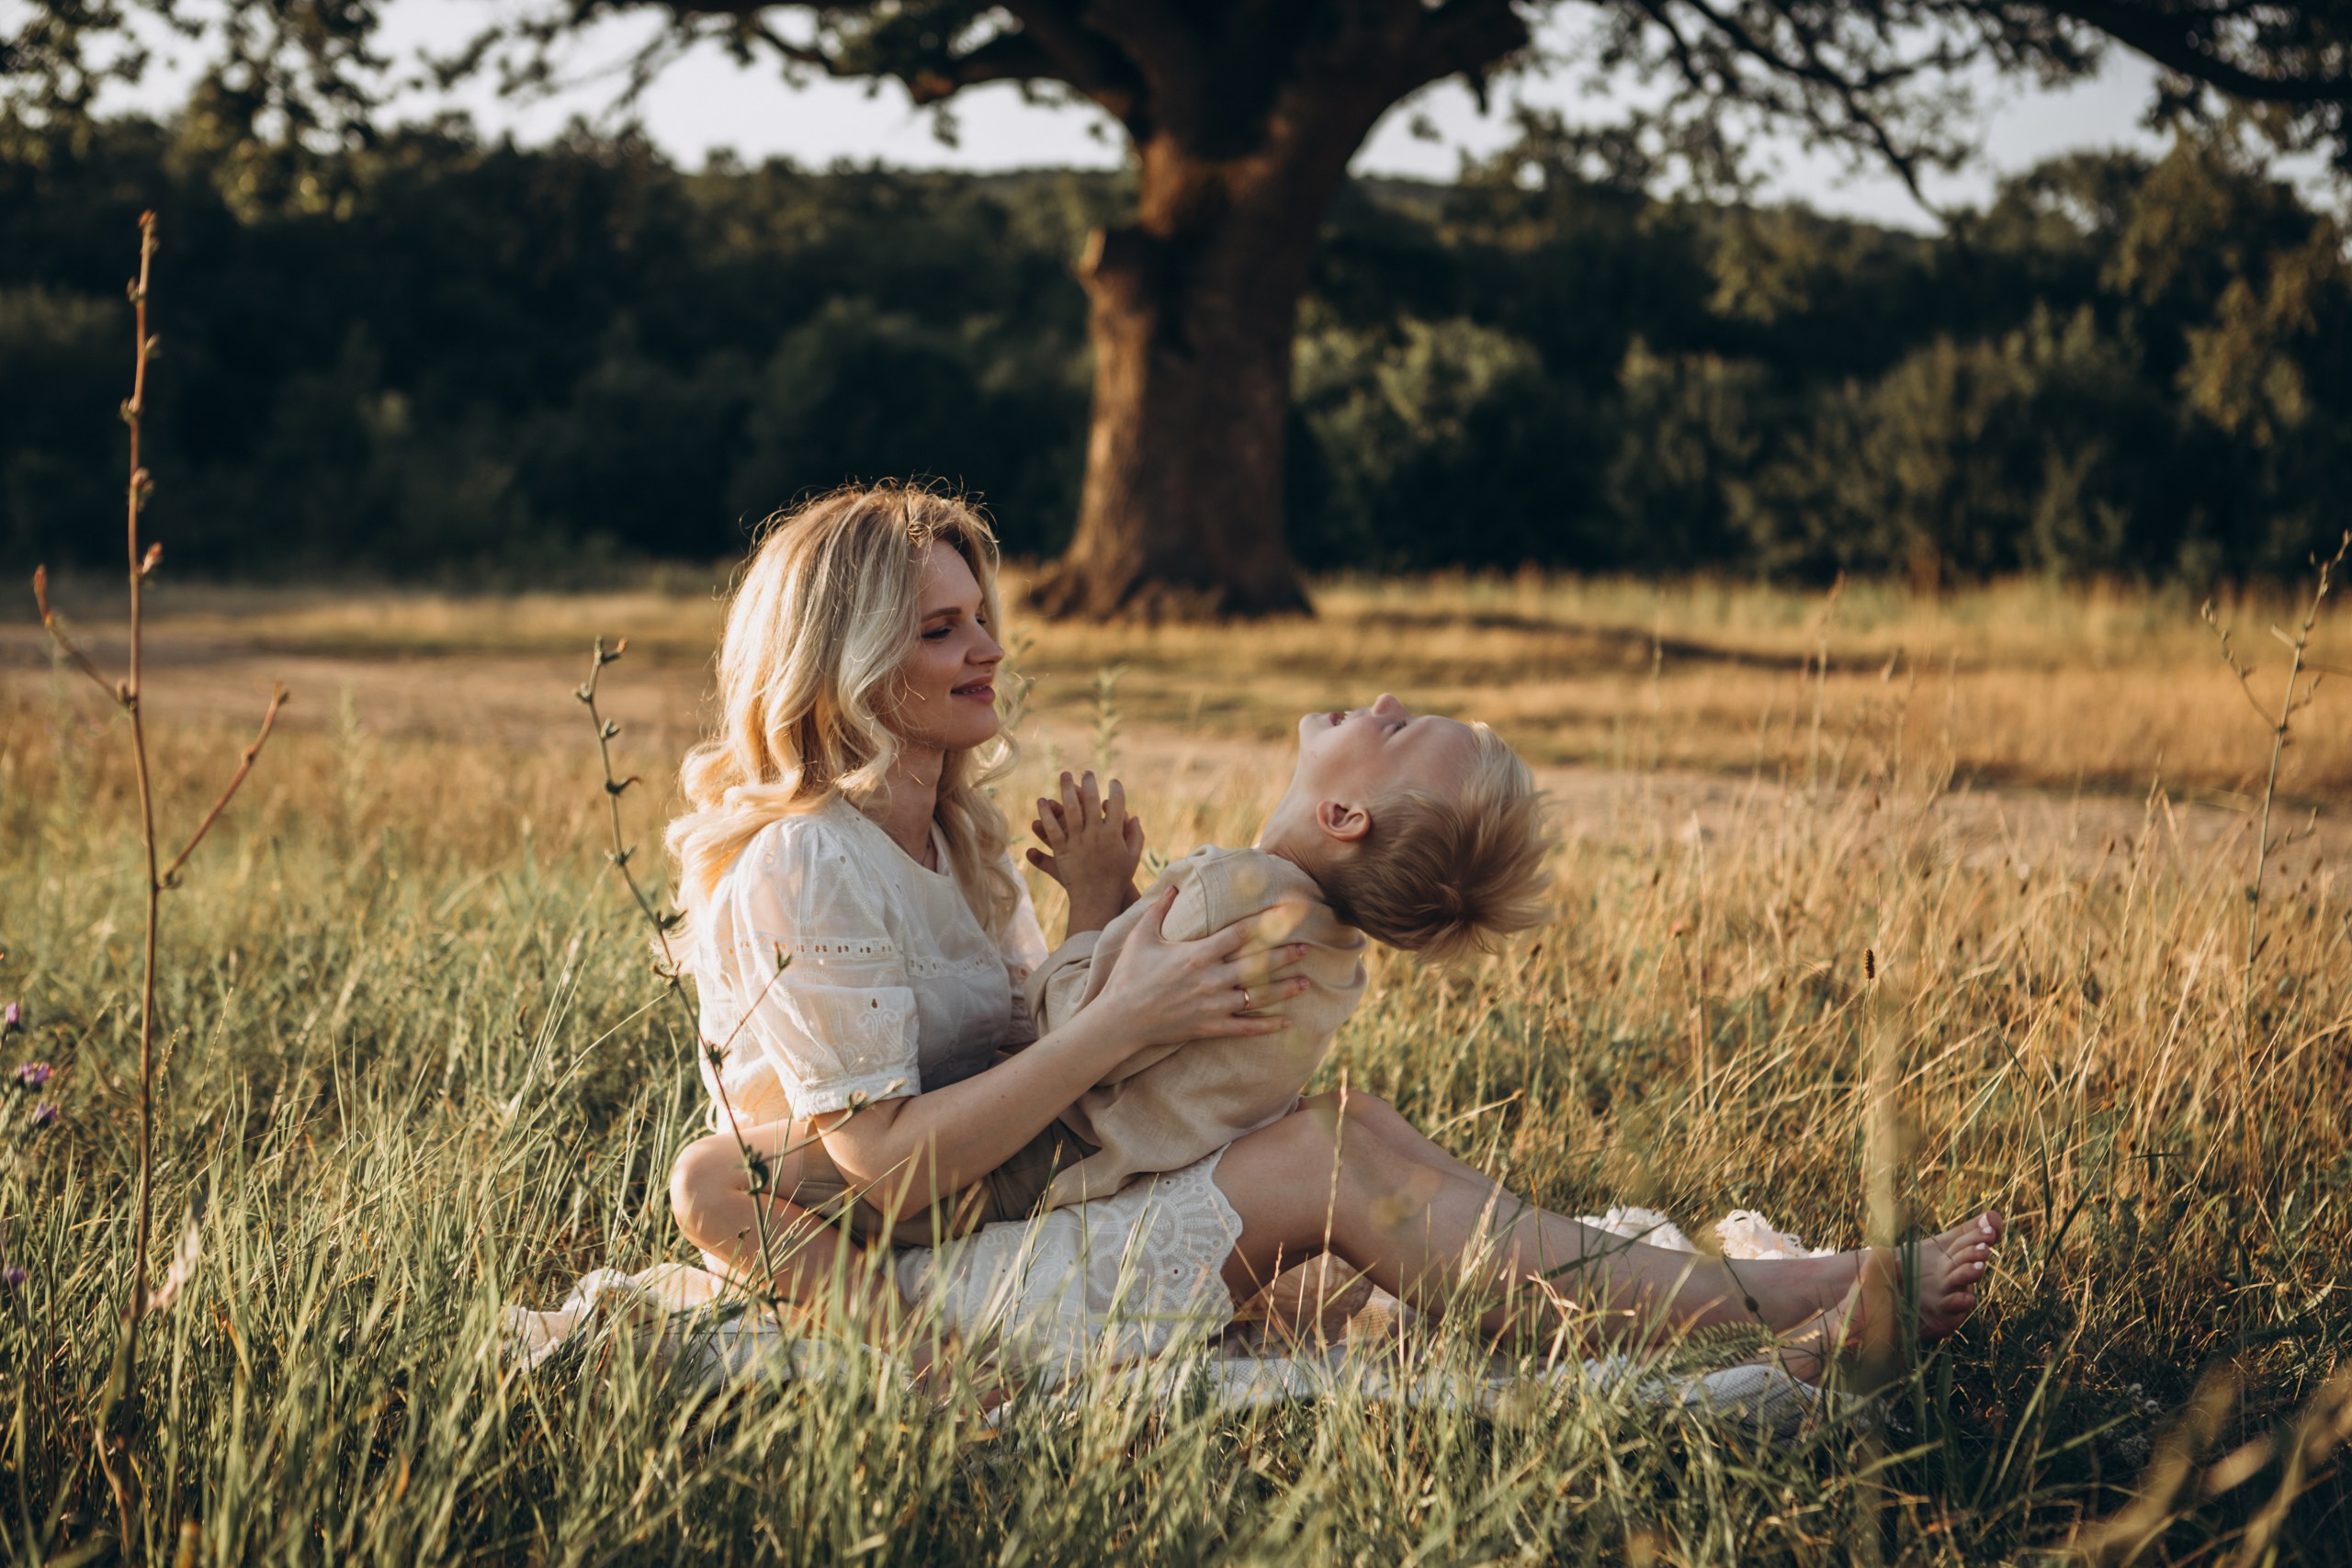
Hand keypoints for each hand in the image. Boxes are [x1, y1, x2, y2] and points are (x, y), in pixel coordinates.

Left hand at [1027, 770, 1144, 932]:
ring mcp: (1078, 842)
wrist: (1098, 900)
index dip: (1116, 790)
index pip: (1117, 804)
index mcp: (1114, 834)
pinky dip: (1047, 814)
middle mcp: (1095, 834)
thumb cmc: (1118, 880)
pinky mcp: (1063, 851)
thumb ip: (1135, 836)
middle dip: (1090, 783)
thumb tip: (1133, 816)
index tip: (1114, 781)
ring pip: (1071, 810)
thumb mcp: (1132, 858)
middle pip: (1091, 801)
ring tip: (1065, 776)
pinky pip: (1053, 829)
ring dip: (1067, 790)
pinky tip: (1043, 802)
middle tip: (1087, 772)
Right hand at [1089, 887, 1314, 1049]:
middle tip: (1307, 948)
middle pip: (1256, 964)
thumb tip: (1172, 885)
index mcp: (1196, 954)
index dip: (1265, 922)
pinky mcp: (1209, 1027)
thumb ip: (1159, 909)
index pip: (1239, 934)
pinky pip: (1244, 1028)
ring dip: (1283, 989)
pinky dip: (1266, 1026)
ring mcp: (1212, 1005)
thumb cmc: (1129, 976)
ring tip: (1305, 982)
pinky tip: (1286, 1021)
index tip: (1286, 915)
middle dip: (1284, 956)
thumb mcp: (1141, 936)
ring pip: (1256, 996)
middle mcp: (1210, 979)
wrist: (1120, 1020)